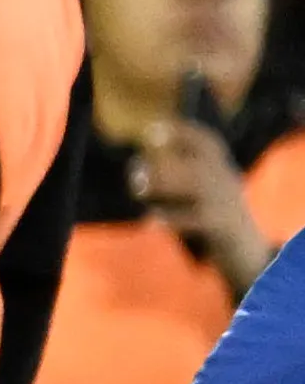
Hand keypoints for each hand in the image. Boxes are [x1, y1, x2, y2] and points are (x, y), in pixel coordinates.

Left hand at [134, 118, 272, 288]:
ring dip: (165, 184)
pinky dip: (173, 219)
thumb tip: (136, 171)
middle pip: (198, 164)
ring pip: (198, 185)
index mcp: (223, 172)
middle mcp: (228, 183)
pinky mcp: (223, 229)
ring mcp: (228, 205)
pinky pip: (198, 220)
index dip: (184, 134)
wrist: (248, 254)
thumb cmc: (212, 221)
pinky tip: (151, 221)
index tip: (153, 129)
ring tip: (138, 189)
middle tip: (134, 173)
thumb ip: (173, 182)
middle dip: (165, 164)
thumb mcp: (201, 196)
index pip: (208, 144)